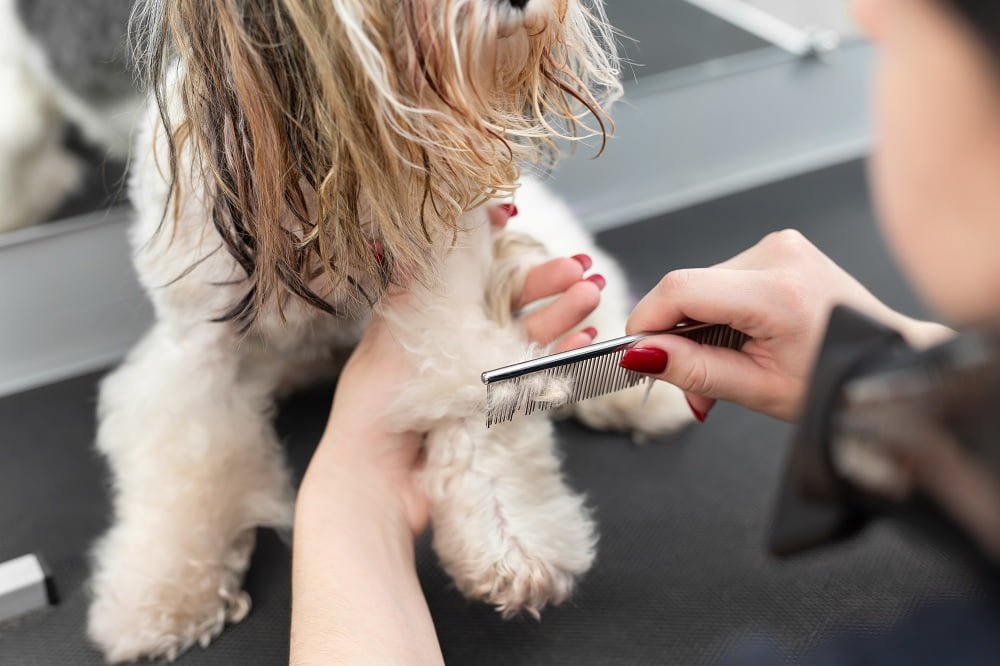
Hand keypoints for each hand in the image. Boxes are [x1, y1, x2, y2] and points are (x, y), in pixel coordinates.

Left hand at [299, 228, 603, 534]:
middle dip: (544, 281)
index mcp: (422, 313)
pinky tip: (584, 340)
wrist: (378, 479)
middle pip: (506, 299)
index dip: (498, 248)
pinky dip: (561, 357)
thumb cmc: (378, 402)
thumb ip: (431, 281)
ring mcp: (474, 373)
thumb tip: (447, 229)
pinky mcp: (493, 406)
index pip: (469, 270)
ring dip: (561, 313)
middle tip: (578, 267)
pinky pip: (535, 375)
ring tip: (591, 293)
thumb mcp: (400, 328)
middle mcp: (450, 338)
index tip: (522, 225)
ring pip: (527, 334)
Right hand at [624, 230, 946, 421]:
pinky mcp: (779, 247)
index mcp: (778, 292)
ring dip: (698, 326)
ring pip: (702, 285)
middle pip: (688, 288)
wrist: (882, 360)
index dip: (646, 320)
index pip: (680, 288)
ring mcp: (780, 246)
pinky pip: (723, 279)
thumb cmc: (835, 378)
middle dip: (677, 336)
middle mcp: (777, 256)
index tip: (637, 353)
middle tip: (695, 384)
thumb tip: (640, 355)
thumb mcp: (759, 390)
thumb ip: (694, 370)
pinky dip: (719, 312)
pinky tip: (740, 338)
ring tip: (726, 365)